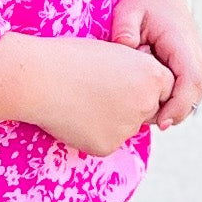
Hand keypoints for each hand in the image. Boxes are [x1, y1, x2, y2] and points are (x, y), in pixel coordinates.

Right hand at [0, 30, 169, 154]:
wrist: (38, 78)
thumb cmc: (70, 58)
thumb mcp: (112, 55)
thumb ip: (133, 74)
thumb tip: (140, 96)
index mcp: (151, 75)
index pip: (164, 87)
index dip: (143, 84)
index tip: (123, 80)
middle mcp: (145, 103)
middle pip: (147, 111)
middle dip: (131, 105)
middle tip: (98, 92)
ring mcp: (127, 128)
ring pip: (125, 128)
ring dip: (110, 120)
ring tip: (80, 101)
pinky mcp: (107, 146)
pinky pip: (105, 142)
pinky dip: (91, 134)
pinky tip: (73, 116)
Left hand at [109, 0, 201, 128]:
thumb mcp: (127, 11)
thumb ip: (125, 33)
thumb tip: (128, 54)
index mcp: (182, 40)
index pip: (192, 80)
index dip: (178, 105)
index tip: (160, 123)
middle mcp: (194, 49)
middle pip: (198, 90)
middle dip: (177, 111)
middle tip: (150, 122)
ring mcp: (194, 53)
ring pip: (196, 89)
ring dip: (177, 104)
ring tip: (150, 113)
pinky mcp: (188, 57)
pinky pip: (188, 83)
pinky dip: (175, 95)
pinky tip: (152, 99)